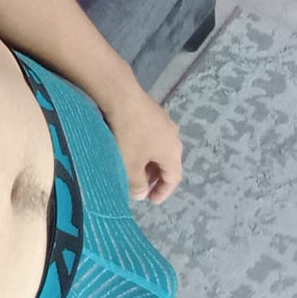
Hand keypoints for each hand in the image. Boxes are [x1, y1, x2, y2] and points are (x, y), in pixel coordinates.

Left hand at [100, 88, 183, 204]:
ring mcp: (164, 123)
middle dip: (154, 178)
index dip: (163, 192)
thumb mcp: (130, 164)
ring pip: (159, 150)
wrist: (122, 97)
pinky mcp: (153, 113)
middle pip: (168, 164)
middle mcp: (174, 137)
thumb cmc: (128, 135)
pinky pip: (152, 137)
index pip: (174, 178)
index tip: (150, 200)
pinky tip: (129, 149)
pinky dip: (144, 149)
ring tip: (133, 170)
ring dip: (148, 163)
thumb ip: (136, 183)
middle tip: (140, 187)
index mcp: (173, 152)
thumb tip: (141, 195)